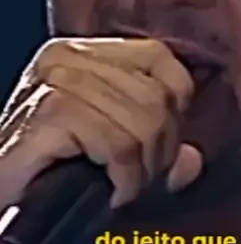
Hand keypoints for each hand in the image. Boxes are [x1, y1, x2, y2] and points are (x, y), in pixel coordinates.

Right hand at [0, 38, 201, 208]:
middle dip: (160, 148)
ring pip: (141, 121)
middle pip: (155, 94)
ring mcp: (56, 81)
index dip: (176, 99)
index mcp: (83, 52)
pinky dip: (124, 177)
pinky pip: (117, 143)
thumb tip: (193, 161)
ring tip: (125, 187)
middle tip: (142, 178)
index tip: (164, 140)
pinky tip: (113, 192)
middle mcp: (68, 56)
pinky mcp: (49, 113)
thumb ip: (153, 147)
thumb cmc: (45, 172)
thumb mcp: (107, 149)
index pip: (159, 55)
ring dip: (142, 168)